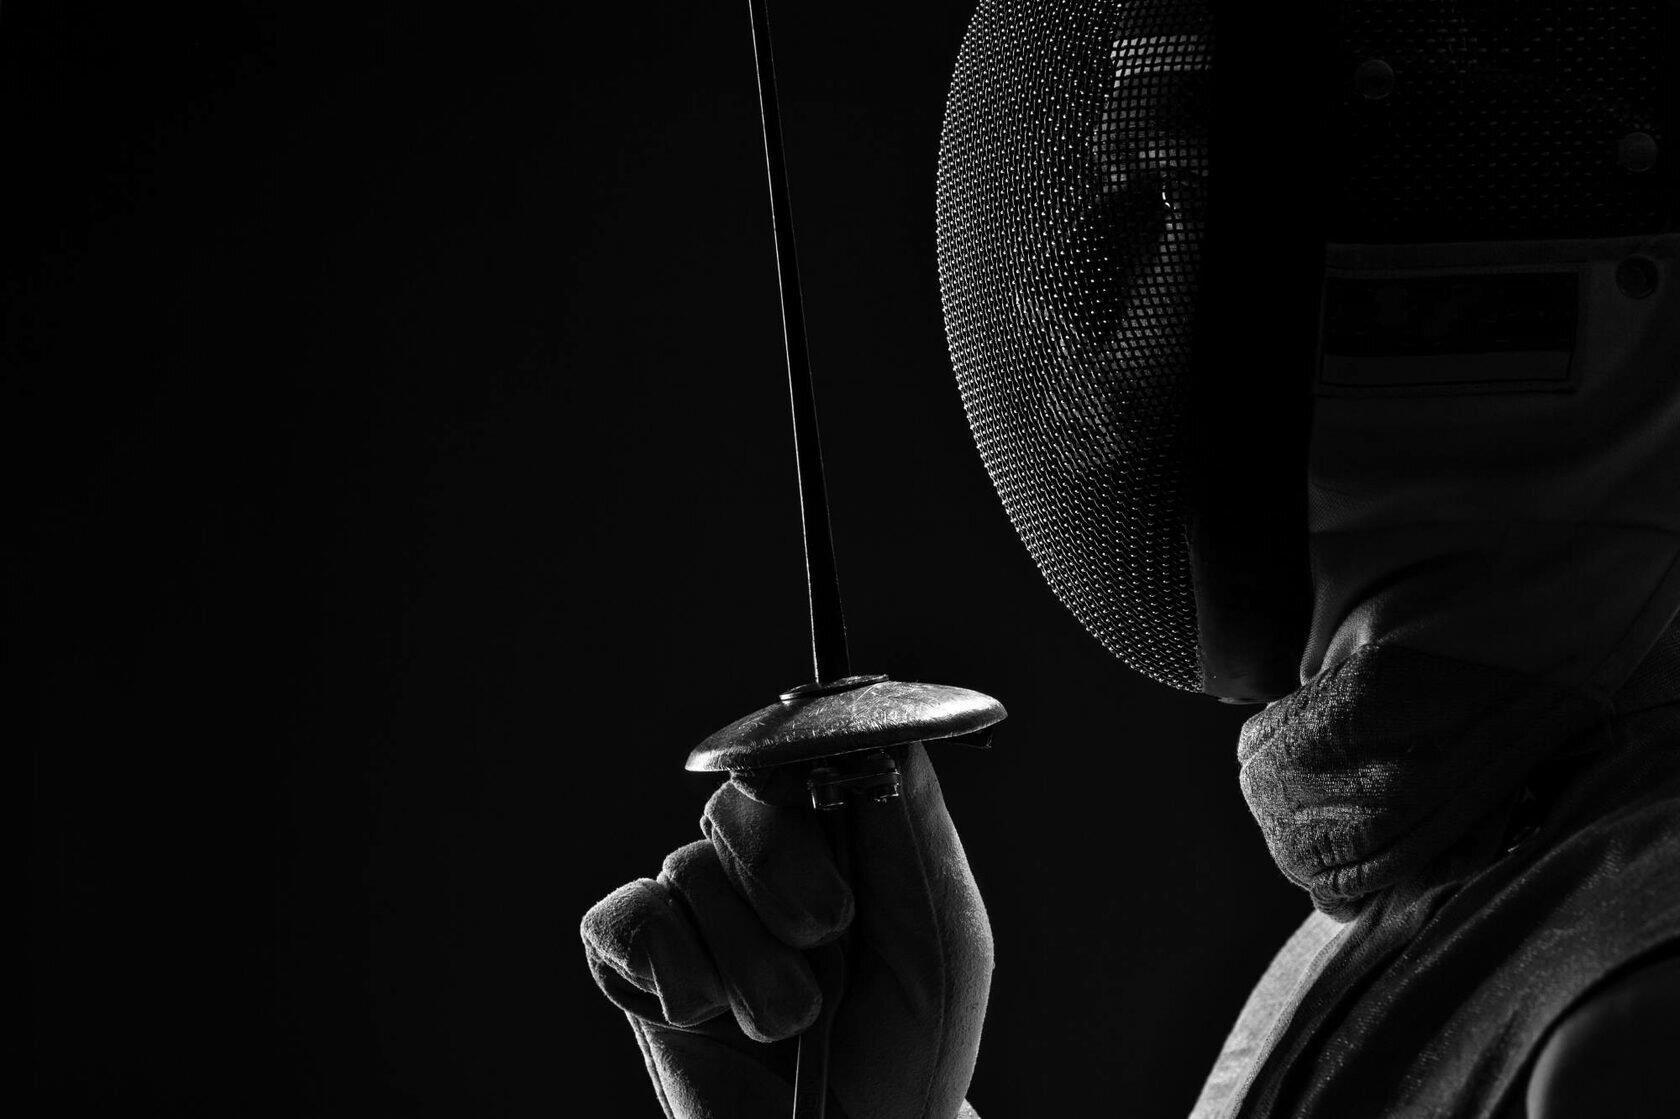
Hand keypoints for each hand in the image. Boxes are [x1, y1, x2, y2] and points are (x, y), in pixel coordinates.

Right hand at [580, 743, 992, 1118]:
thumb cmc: (909, 1042)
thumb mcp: (940, 931)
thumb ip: (911, 827)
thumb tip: (890, 726)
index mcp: (831, 838)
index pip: (794, 759)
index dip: (803, 781)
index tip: (833, 815)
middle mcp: (755, 865)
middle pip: (735, 800)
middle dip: (784, 872)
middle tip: (827, 933)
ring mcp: (693, 911)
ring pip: (688, 869)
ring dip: (750, 959)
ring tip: (794, 1020)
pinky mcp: (633, 964)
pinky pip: (626, 919)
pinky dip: (677, 970)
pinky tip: (708, 1015)